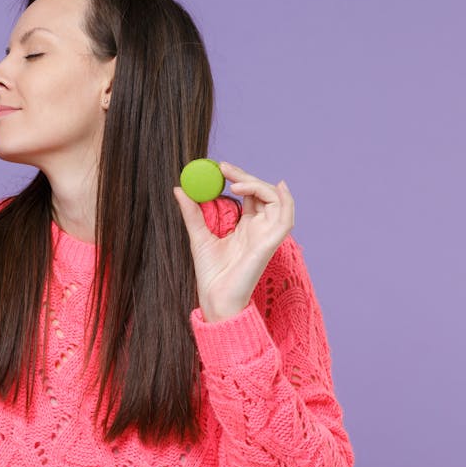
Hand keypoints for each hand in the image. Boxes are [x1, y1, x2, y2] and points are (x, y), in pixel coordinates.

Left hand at [173, 162, 294, 322]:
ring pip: (276, 200)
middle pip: (262, 194)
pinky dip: (284, 200)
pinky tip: (274, 186)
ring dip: (259, 185)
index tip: (220, 167)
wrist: (215, 299)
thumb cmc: (210, 274)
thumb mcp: (198, 236)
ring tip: (235, 183)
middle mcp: (259, 229)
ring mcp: (267, 236)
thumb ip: (192, 213)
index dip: (238, 178)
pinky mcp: (271, 244)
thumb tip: (179, 188)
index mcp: (246, 228)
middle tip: (224, 168)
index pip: (250, 195)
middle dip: (245, 177)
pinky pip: (285, 217)